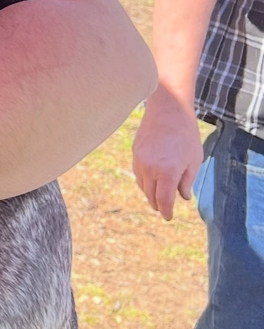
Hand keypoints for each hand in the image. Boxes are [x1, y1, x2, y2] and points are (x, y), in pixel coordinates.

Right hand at [132, 86, 204, 219]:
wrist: (169, 111)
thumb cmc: (186, 135)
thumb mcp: (194, 160)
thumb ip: (187, 181)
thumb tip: (182, 197)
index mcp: (168, 172)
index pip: (164, 201)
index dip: (167, 212)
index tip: (169, 217)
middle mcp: (151, 169)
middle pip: (151, 196)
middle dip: (159, 204)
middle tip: (164, 208)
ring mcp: (140, 161)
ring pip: (143, 186)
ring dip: (151, 193)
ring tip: (159, 195)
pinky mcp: (135, 154)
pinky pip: (138, 174)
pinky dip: (145, 181)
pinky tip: (152, 180)